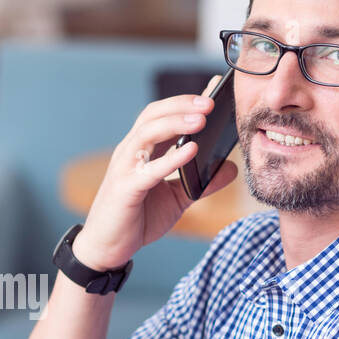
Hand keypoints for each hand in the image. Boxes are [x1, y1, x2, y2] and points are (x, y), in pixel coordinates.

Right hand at [71, 79, 238, 270]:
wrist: (107, 249)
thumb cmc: (137, 219)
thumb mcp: (177, 199)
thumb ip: (202, 183)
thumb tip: (231, 168)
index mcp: (141, 151)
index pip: (161, 116)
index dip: (184, 101)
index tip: (212, 90)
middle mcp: (130, 153)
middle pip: (153, 116)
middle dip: (181, 105)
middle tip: (211, 101)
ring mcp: (125, 169)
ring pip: (147, 133)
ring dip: (176, 123)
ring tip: (202, 119)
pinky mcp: (125, 189)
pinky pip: (149, 169)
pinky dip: (170, 158)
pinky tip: (192, 151)